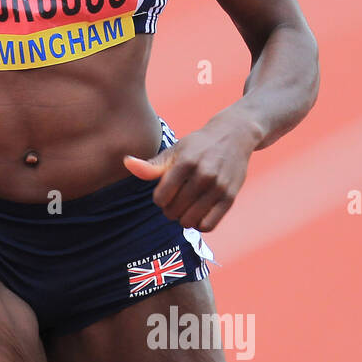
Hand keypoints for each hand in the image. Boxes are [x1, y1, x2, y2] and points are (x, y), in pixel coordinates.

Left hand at [123, 114, 257, 232]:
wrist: (234, 136)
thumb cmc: (197, 146)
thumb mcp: (174, 151)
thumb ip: (151, 165)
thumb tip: (126, 163)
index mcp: (185, 162)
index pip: (161, 197)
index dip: (159, 199)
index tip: (164, 193)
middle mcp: (203, 175)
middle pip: (174, 211)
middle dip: (170, 210)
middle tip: (175, 201)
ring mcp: (218, 187)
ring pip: (190, 221)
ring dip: (183, 219)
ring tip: (185, 209)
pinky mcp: (230, 198)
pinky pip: (208, 225)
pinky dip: (199, 225)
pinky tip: (198, 214)